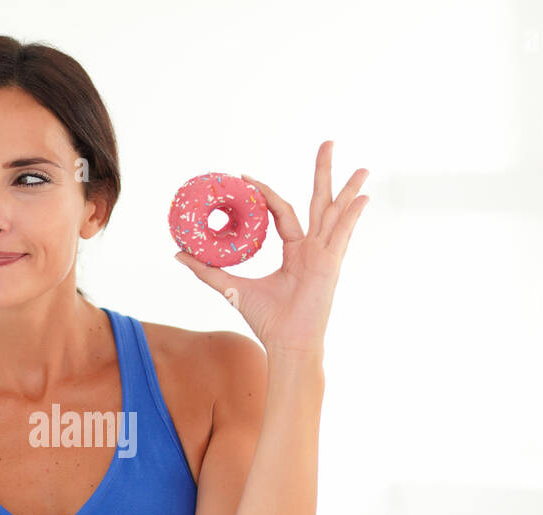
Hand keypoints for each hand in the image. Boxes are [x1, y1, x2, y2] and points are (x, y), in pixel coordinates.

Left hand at [174, 140, 368, 354]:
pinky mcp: (330, 263)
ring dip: (347, 189)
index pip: (281, 212)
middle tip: (328, 143)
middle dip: (323, 173)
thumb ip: (206, 270)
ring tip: (361, 167)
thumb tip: (178, 254)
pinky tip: (364, 197)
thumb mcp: (231, 288)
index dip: (265, 193)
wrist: (286, 343)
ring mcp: (324, 254)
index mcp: (294, 251)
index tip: (246, 179)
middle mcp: (312, 248)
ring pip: (335, 212)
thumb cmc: (266, 321)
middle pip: (319, 202)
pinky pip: (342, 234)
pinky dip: (352, 215)